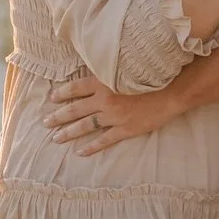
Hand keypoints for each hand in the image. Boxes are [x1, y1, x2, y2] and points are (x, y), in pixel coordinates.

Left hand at [45, 76, 179, 154]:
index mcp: (104, 81)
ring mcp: (114, 116)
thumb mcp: (127, 67)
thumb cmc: (152, 75)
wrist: (173, 90)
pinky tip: (80, 152)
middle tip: (46, 122)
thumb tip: (98, 70)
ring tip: (56, 137)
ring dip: (69, 132)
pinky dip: (91, 147)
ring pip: (85, 125)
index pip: (76, 88)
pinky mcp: (126, 128)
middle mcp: (105, 99)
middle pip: (75, 109)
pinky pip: (104, 140)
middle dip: (59, 116)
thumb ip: (111, 70)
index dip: (62, 93)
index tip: (52, 98)